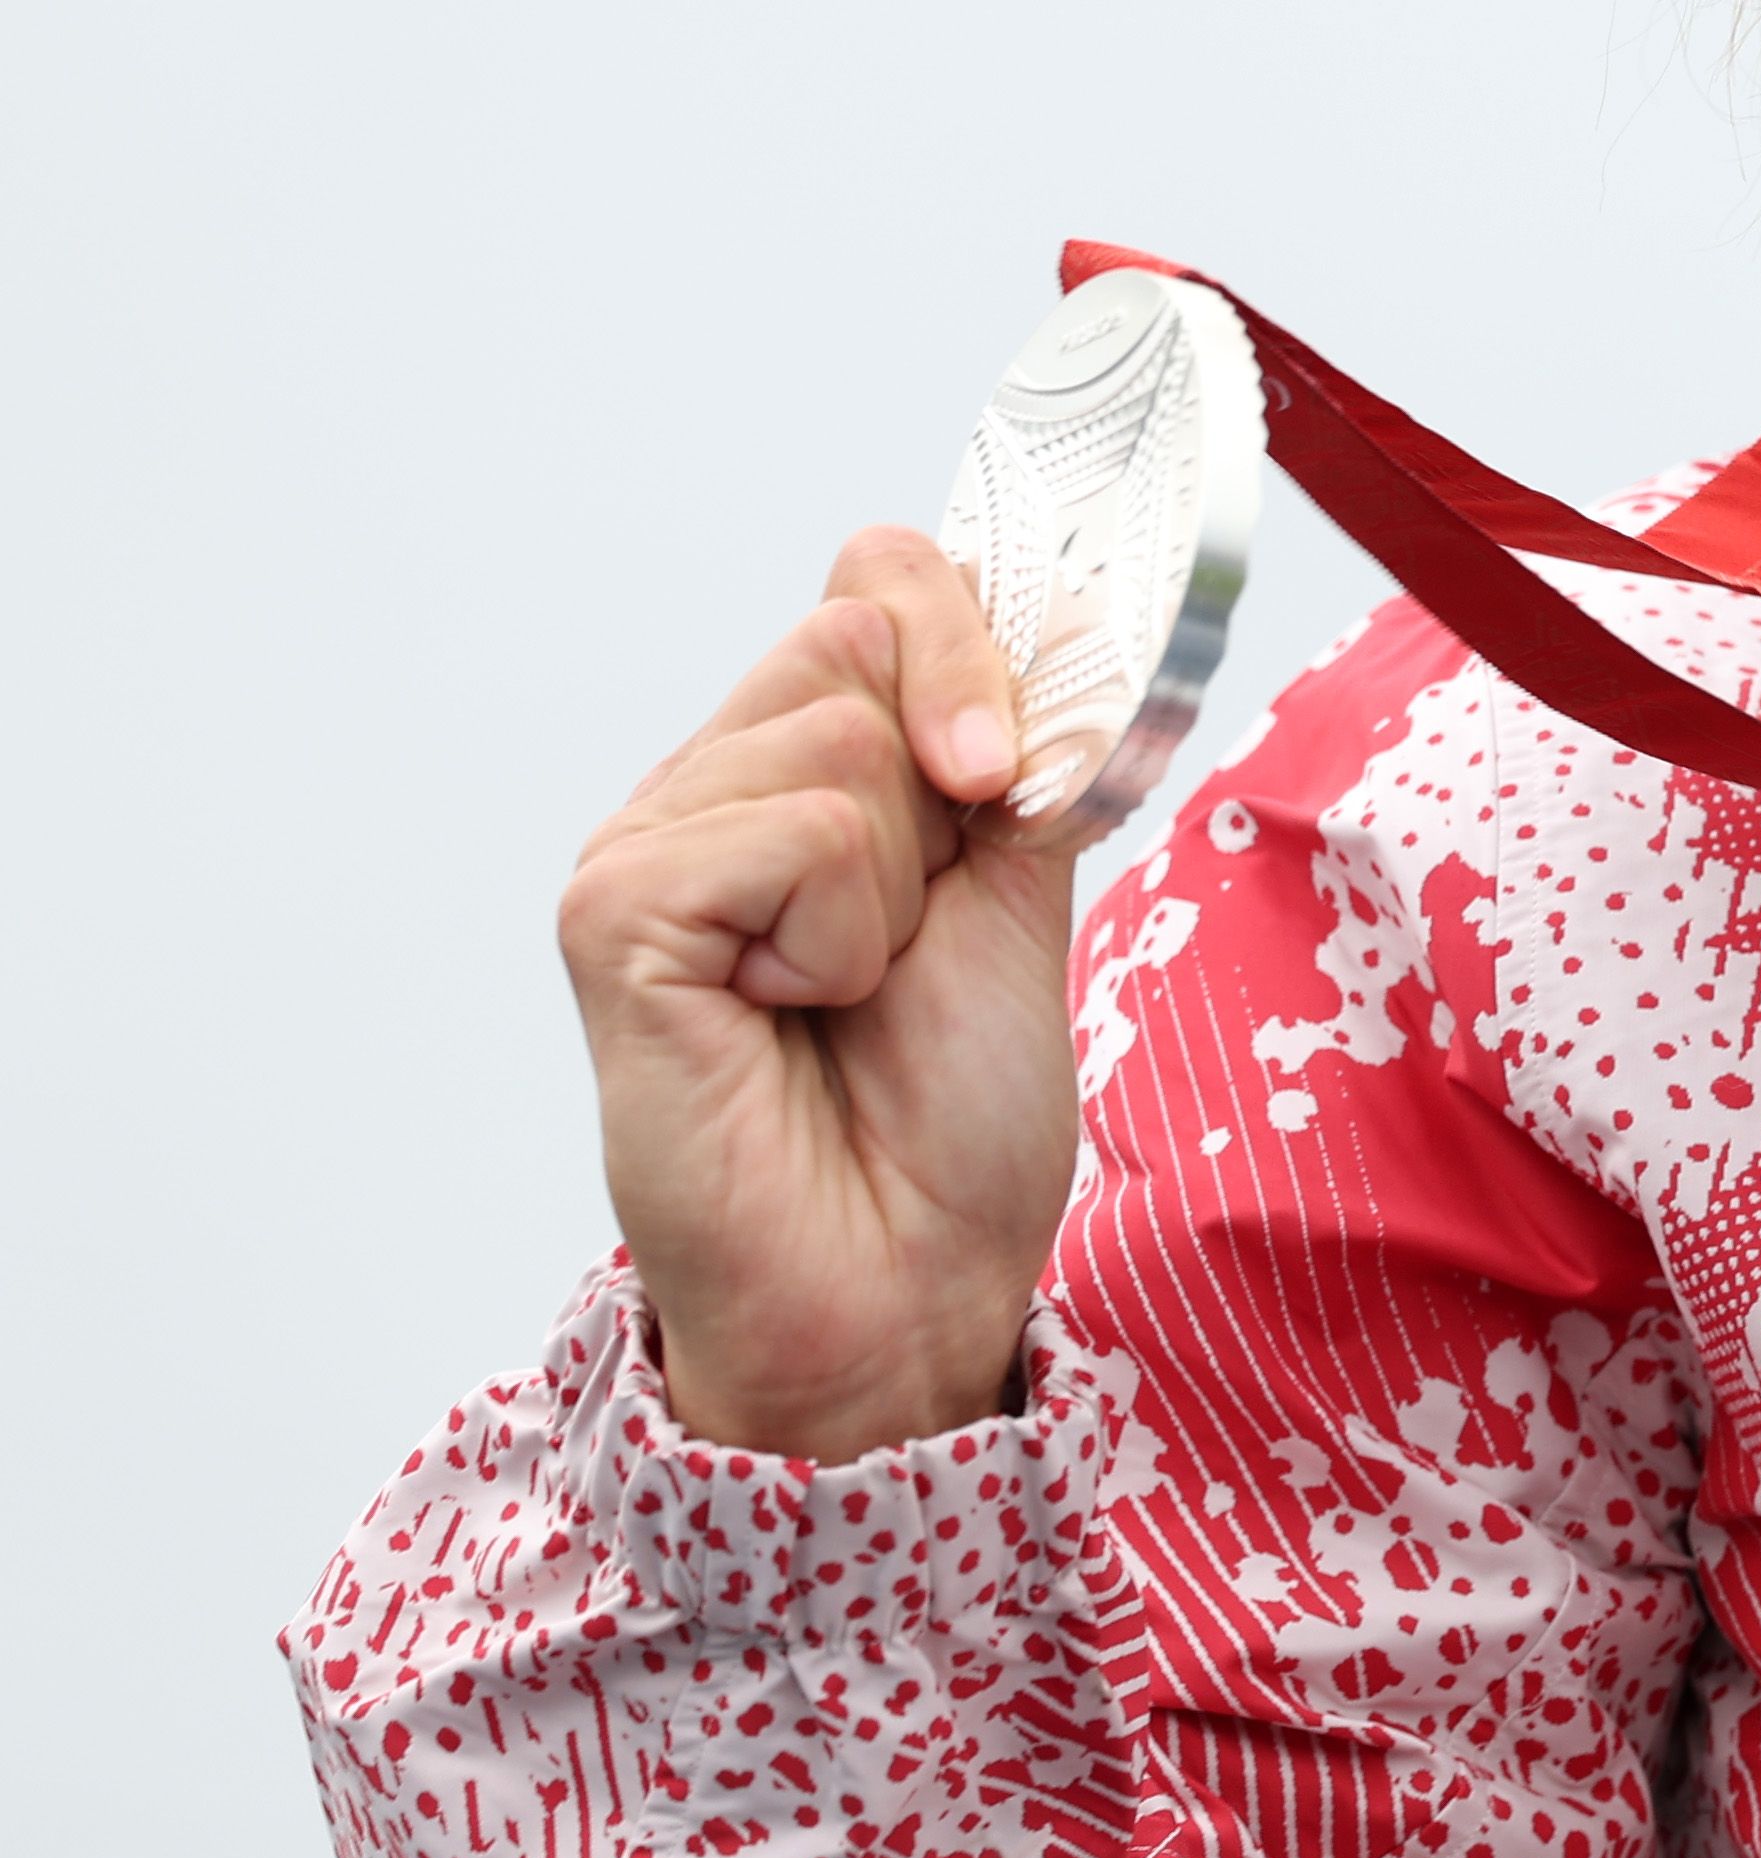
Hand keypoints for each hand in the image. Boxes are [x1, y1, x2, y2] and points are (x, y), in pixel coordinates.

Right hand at [550, 530, 1092, 1459]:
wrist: (907, 1282)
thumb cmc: (950, 1116)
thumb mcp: (1017, 889)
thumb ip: (1013, 744)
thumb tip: (1050, 607)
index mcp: (799, 771)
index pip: (877, 575)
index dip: (973, 640)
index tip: (1011, 769)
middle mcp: (705, 788)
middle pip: (861, 633)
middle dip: (954, 778)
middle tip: (916, 936)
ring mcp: (645, 845)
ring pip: (840, 738)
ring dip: (897, 885)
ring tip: (847, 992)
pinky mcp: (614, 912)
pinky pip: (794, 830)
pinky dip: (839, 932)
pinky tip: (790, 1012)